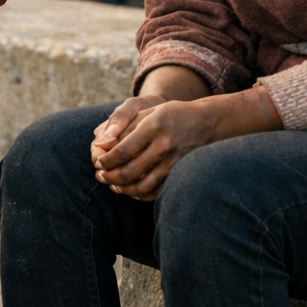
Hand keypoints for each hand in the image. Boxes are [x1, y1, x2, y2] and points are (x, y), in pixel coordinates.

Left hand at [91, 96, 215, 200]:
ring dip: (123, 188)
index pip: (123, 150)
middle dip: (110, 177)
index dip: (107, 160)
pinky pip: (157, 191)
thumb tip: (100, 144)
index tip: (98, 162)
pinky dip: (140, 194)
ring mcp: (174, 162)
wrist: (207, 122)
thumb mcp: (148, 111)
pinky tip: (131, 189)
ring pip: (142, 186)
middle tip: (100, 175)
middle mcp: (164, 146)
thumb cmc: (171, 114)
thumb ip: (123, 127)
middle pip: (130, 171)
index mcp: (154, 126)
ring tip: (112, 184)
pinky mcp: (180, 174)